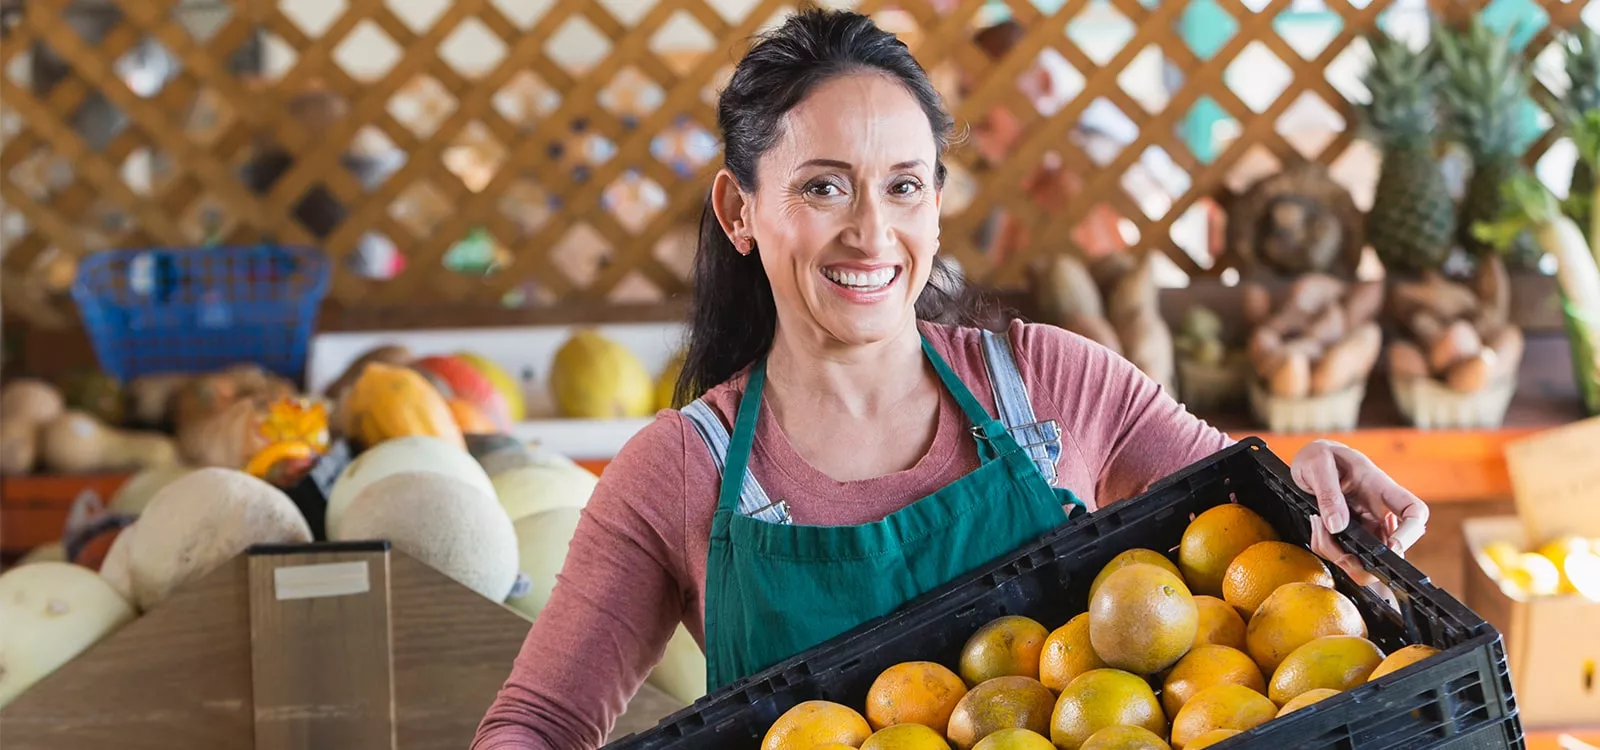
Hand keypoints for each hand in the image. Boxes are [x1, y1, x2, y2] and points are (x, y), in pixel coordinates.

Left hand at [1290, 439, 1428, 586]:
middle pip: (1391, 548)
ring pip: (1365, 557)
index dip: (1411, 532)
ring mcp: (1364, 523)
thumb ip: (1328, 494)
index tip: (1392, 546)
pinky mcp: (1349, 532)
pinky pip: (1343, 552)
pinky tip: (1317, 527)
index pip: (1413, 511)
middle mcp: (1377, 509)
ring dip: (1339, 553)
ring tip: (1318, 525)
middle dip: (1366, 561)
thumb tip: (1337, 526)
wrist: (1308, 459)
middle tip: (1341, 554)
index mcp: (1378, 487)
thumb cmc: (1319, 455)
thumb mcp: (1317, 464)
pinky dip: (1327, 548)